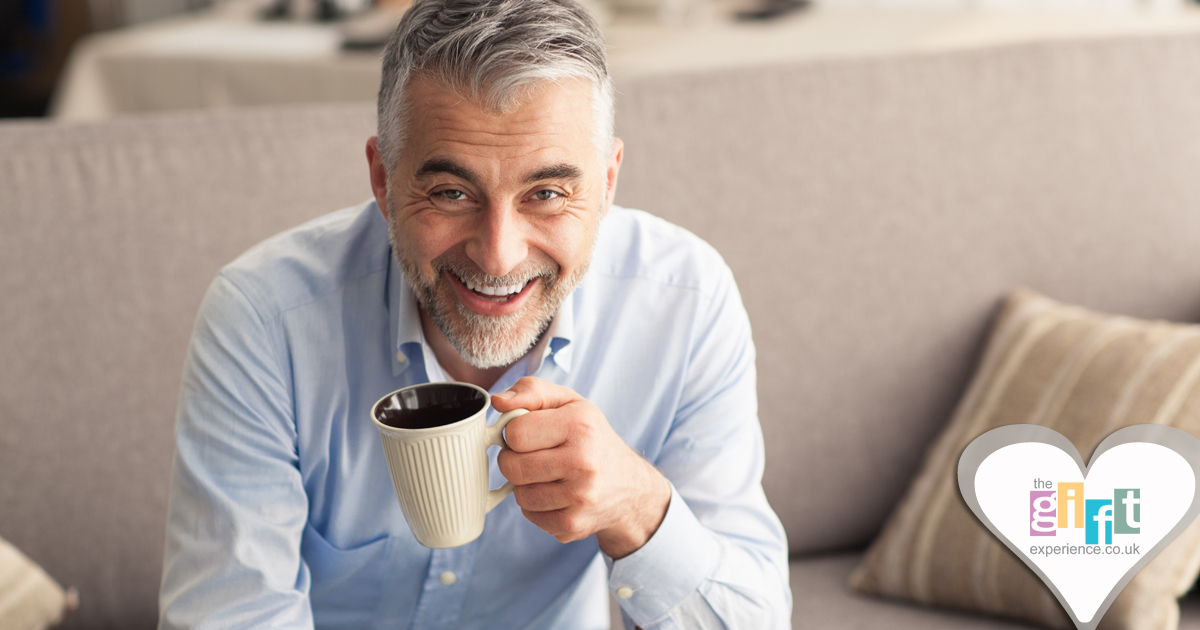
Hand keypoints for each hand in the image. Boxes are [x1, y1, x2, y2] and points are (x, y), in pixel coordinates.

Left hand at [492, 377, 670, 558]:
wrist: (629, 485)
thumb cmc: (591, 438)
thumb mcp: (569, 402)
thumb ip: (532, 391)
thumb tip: (498, 401)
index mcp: (579, 424)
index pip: (515, 433)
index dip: (515, 433)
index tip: (530, 434)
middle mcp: (583, 461)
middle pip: (512, 467)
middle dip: (515, 460)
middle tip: (533, 456)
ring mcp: (579, 497)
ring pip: (519, 495)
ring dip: (526, 486)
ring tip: (548, 476)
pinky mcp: (573, 524)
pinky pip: (531, 516)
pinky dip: (537, 507)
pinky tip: (556, 495)